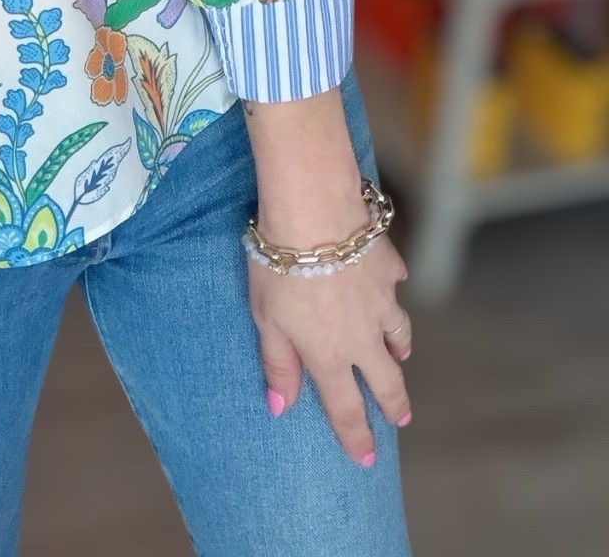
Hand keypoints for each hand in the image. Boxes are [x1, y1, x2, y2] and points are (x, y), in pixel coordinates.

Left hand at [250, 231, 412, 463]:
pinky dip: (393, 293)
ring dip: (400, 350)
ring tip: (402, 357)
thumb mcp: (266, 319)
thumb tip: (280, 408)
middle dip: (394, 403)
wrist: (315, 210)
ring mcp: (381, 301)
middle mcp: (363, 335)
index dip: (356, 436)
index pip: (346, 408)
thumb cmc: (280, 265)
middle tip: (401, 417)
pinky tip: (392, 287)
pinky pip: (395, 286)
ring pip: (399, 335)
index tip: (366, 458)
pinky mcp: (389, 267)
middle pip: (385, 379)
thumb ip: (278, 364)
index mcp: (329, 354)